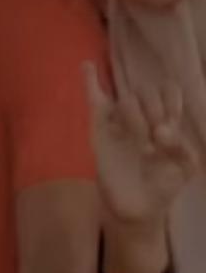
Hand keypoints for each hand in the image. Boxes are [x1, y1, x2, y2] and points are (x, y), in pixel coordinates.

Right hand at [86, 55, 198, 228]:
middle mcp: (144, 116)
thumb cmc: (163, 186)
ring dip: (137, 117)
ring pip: (127, 99)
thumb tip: (160, 131)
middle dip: (155, 112)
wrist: (137, 207)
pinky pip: (94, 100)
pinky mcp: (99, 129)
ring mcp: (120, 121)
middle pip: (148, 93)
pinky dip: (89, 81)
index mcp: (167, 121)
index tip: (170, 124)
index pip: (169, 91)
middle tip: (155, 140)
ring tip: (142, 142)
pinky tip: (87, 66)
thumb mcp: (185, 169)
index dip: (171, 100)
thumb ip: (181, 147)